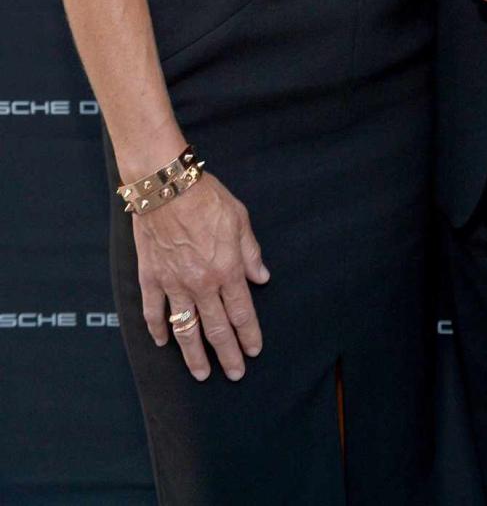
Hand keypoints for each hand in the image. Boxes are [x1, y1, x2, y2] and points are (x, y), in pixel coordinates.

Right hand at [134, 172, 269, 381]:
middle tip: (234, 374)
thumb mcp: (239, 219)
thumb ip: (250, 252)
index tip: (253, 351)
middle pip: (217, 328)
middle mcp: (202, 283)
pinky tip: (162, 342)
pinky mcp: (151, 278)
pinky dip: (157, 329)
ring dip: (194, 355)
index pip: (242, 312)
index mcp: (227, 269)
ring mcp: (174, 283)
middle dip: (227, 354)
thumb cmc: (206, 197)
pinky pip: (153, 312)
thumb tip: (261, 277)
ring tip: (201, 374)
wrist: (165, 186)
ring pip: (185, 329)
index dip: (249, 334)